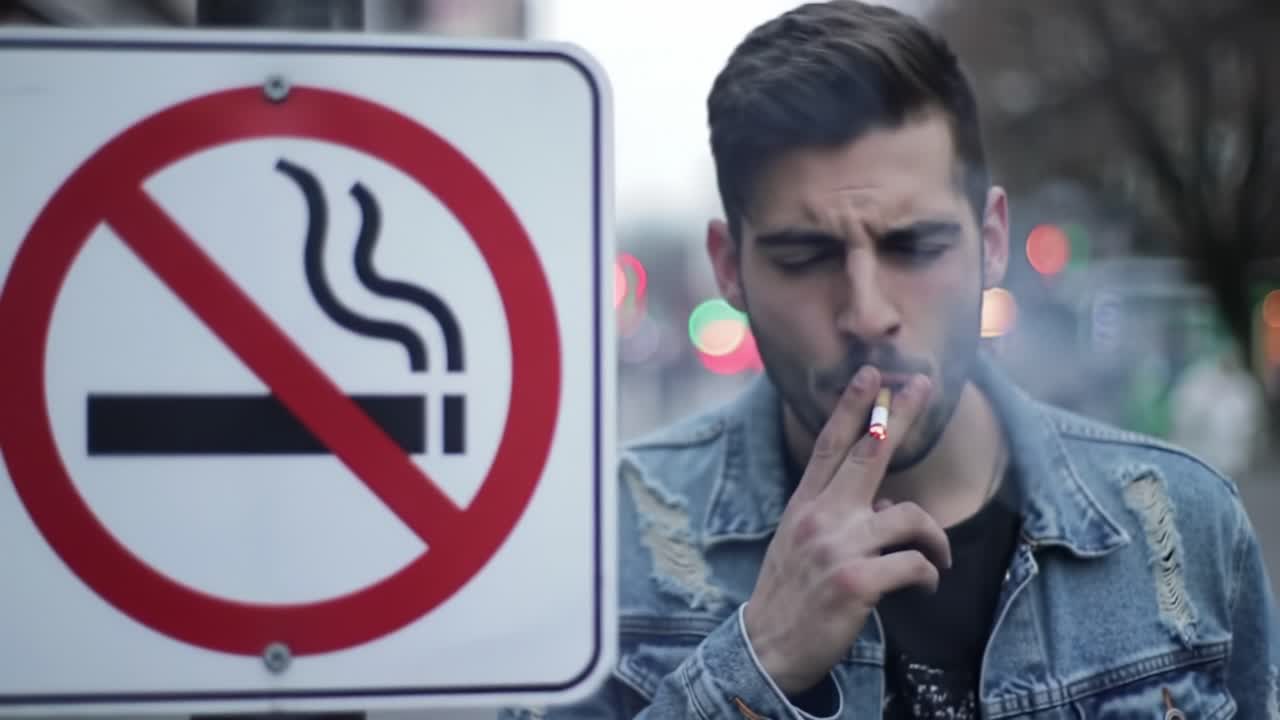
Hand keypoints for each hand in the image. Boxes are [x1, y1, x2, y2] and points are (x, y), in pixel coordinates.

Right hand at [743, 366, 950, 694]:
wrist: (769, 648)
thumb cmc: (792, 595)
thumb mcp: (804, 545)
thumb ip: (842, 517)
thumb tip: (887, 502)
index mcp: (805, 505)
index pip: (831, 445)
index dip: (852, 406)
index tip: (870, 374)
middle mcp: (820, 517)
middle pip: (869, 453)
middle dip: (899, 414)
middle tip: (923, 384)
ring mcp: (838, 547)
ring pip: (910, 516)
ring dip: (936, 539)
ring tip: (938, 558)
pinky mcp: (857, 581)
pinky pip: (916, 565)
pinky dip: (930, 575)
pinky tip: (926, 587)